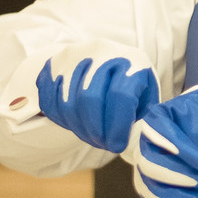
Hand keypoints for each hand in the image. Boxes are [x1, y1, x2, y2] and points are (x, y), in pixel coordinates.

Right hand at [36, 45, 158, 153]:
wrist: (107, 57)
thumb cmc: (132, 83)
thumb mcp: (146, 95)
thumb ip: (141, 116)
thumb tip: (127, 141)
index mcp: (131, 59)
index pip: (121, 96)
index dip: (117, 126)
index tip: (117, 145)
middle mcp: (101, 52)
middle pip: (90, 99)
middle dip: (95, 130)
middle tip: (102, 144)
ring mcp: (74, 56)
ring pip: (68, 102)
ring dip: (79, 129)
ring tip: (92, 137)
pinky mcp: (54, 64)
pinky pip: (50, 100)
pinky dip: (62, 119)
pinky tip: (76, 124)